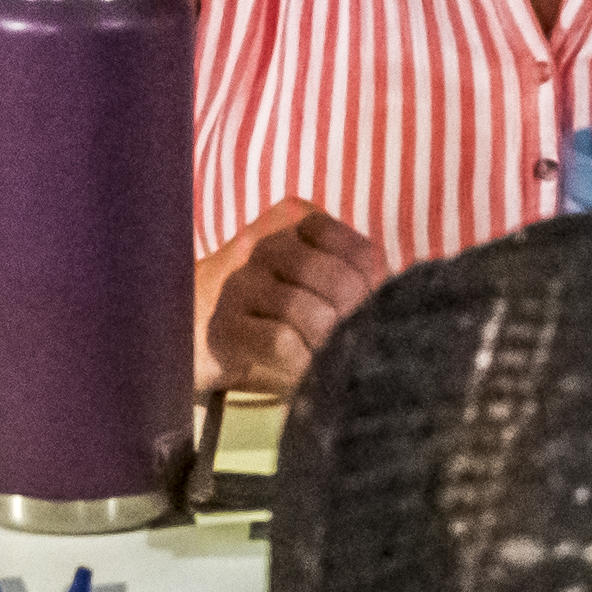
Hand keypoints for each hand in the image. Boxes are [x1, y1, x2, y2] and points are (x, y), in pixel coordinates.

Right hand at [195, 202, 380, 397]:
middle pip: (343, 284)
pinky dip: (301, 364)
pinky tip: (299, 371)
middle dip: (352, 324)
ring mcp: (241, 281)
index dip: (375, 293)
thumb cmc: (270, 313)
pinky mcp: (223, 323)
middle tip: (347, 345)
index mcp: (298, 220)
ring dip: (326, 348)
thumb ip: (353, 283)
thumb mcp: (312, 284)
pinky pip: (280, 341)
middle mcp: (268, 243)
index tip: (365, 315)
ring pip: (312, 314)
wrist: (190, 335)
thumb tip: (401, 308)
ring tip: (321, 360)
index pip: (364, 255)